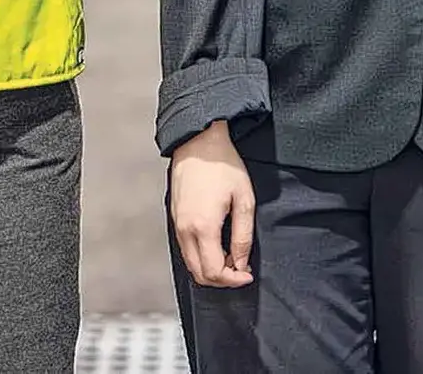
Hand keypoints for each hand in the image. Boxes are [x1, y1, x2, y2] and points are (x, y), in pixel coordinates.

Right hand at [169, 121, 256, 288]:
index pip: (214, 272)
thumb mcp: (244, 199)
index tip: (247, 275)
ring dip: (210, 268)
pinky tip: (217, 245)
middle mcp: (184, 230)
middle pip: (199, 274)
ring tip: (231, 257)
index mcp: (203, 227)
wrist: (199, 141)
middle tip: (241, 269)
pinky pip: (185, 249)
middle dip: (222, 279)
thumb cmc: (223, 165)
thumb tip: (241, 263)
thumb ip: (242, 236)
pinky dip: (201, 256)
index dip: (233, 280)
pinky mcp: (174, 218)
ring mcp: (176, 224)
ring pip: (190, 263)